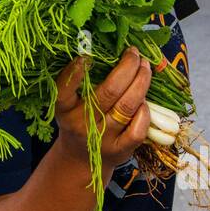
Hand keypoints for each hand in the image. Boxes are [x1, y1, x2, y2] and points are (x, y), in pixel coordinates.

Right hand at [52, 47, 150, 171]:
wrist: (79, 159)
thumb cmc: (78, 122)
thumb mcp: (69, 105)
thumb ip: (80, 83)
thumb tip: (109, 51)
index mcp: (65, 110)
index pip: (64, 91)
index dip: (74, 74)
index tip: (87, 56)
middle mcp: (82, 124)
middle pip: (108, 92)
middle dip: (126, 67)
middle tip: (134, 53)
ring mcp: (103, 138)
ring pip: (127, 106)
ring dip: (141, 82)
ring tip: (145, 67)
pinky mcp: (120, 150)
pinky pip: (137, 129)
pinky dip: (144, 112)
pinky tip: (145, 99)